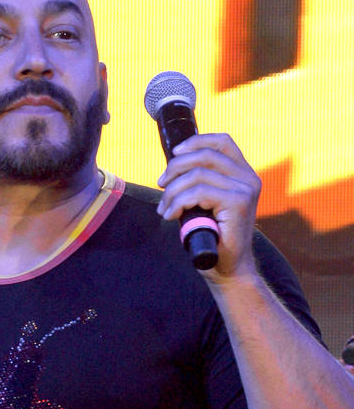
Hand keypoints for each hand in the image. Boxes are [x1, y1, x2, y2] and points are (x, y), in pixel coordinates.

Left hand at [156, 133, 261, 278]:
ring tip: (165, 208)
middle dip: (175, 167)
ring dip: (172, 191)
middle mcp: (248, 178)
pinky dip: (177, 202)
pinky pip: (198, 193)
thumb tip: (172, 165)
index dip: (195, 141)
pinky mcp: (238, 204)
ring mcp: (245, 190)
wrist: (227, 266)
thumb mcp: (205, 201)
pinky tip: (171, 215)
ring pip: (197, 176)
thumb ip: (199, 180)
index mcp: (243, 173)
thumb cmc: (212, 234)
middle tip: (161, 184)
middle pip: (205, 155)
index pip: (222, 141)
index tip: (174, 153)